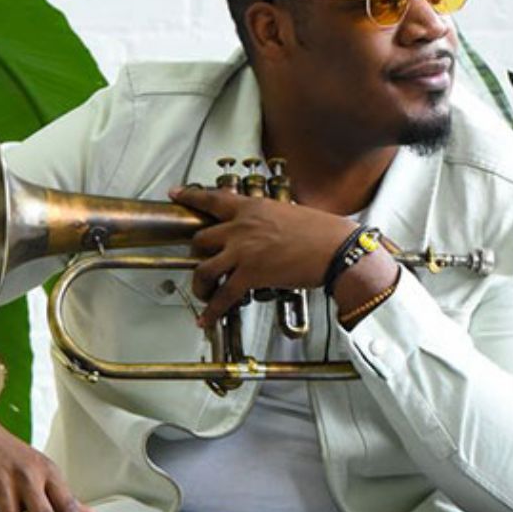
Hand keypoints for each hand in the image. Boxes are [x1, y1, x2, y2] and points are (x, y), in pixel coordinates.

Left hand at [168, 185, 355, 324]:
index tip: (176, 194)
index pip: (212, 199)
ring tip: (203, 291)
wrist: (336, 249)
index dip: (189, 196)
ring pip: (203, 268)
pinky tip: (207, 318)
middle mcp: (241, 228)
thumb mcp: (289, 212)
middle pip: (201, 238)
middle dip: (198, 252)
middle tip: (202, 260)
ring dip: (200, 283)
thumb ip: (269, 219)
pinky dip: (212, 310)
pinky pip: (223, 296)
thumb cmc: (322, 232)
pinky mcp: (250, 275)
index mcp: (252, 208)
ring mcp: (243, 252)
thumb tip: (266, 228)